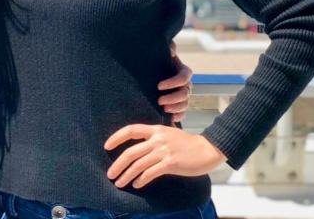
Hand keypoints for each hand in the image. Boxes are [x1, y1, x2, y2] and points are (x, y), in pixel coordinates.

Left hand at [104, 124, 225, 188]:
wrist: (206, 149)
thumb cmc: (187, 143)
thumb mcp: (169, 133)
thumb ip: (155, 136)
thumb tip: (140, 142)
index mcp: (156, 129)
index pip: (131, 130)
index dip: (117, 137)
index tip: (106, 146)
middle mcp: (157, 139)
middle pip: (131, 151)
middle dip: (118, 164)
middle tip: (110, 174)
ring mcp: (164, 151)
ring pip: (138, 164)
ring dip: (126, 175)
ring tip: (119, 183)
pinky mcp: (170, 163)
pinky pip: (150, 173)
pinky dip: (141, 180)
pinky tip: (136, 184)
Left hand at [158, 40, 192, 122]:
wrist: (153, 73)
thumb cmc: (158, 61)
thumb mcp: (162, 52)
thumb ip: (169, 46)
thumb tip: (171, 50)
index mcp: (184, 72)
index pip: (184, 77)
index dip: (173, 82)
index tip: (159, 86)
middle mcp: (186, 85)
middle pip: (185, 93)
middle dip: (173, 98)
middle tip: (159, 101)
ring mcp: (184, 97)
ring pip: (185, 104)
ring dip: (175, 108)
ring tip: (163, 109)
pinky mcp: (179, 107)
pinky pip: (183, 114)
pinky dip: (178, 117)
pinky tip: (170, 118)